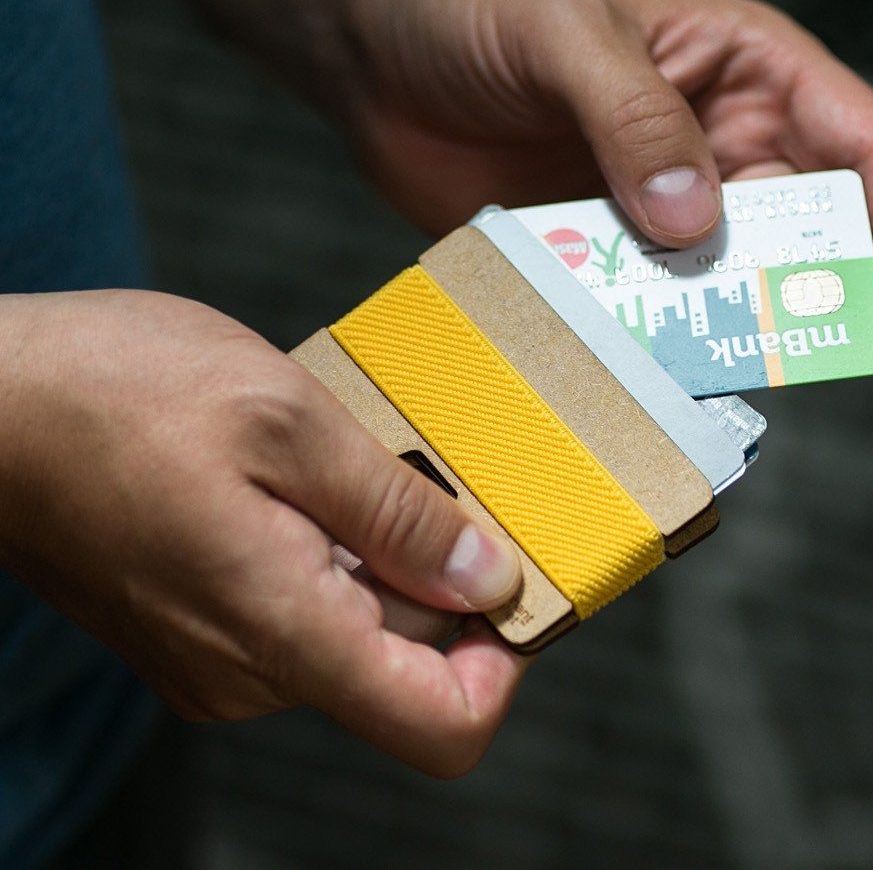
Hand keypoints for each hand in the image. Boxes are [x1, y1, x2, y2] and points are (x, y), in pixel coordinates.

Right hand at [0, 290, 525, 776]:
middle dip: (439, 573)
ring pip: (356, 627)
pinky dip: (331, 550)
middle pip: (407, 661)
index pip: (441, 724)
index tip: (513, 581)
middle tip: (422, 470)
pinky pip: (303, 607)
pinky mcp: (199, 626)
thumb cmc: (114, 393)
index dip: (504, 666)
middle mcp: (251, 672)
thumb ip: (395, 514)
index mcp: (282, 631)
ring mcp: (218, 656)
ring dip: (380, 551)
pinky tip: (304, 475)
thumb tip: (484, 579)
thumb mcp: (285, 423)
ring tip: (348, 459)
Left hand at [315, 0, 872, 333]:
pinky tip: (628, 367)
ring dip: (717, 329)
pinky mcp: (587, 248)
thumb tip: (693, 219)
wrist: (372, 42)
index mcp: (739, 71)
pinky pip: (633, 306)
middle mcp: (709, 143)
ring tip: (701, 371)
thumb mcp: (563, 34)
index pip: (861, 145)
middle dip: (808, 296)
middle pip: (800, 233)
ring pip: (717, 284)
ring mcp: (645, 204)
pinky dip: (639, 339)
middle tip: (794, 359)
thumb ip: (632, 117)